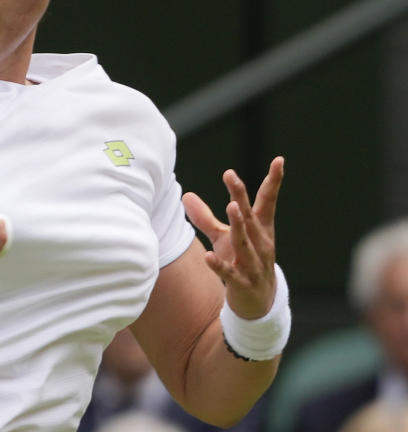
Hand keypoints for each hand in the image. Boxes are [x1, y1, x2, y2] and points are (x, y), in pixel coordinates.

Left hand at [182, 157, 284, 318]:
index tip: (279, 160)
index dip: (273, 181)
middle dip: (240, 197)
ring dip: (238, 225)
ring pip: (244, 242)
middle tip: (231, 176)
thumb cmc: (242, 262)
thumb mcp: (224, 238)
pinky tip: (210, 257)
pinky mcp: (243, 283)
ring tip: (231, 207)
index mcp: (260, 229)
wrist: (258, 303)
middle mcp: (260, 243)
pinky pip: (230, 273)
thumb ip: (205, 218)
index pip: (267, 201)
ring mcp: (253, 264)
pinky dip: (220, 266)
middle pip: (250, 217)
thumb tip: (185, 195)